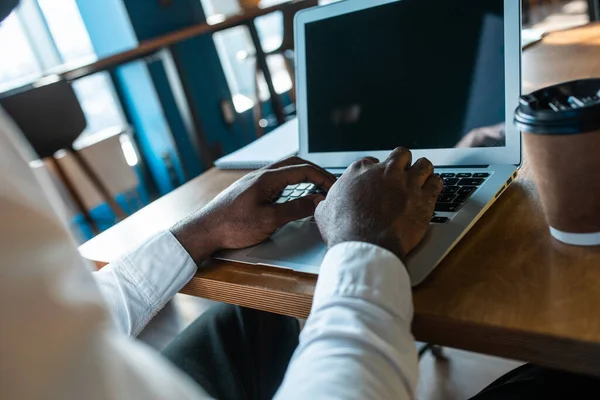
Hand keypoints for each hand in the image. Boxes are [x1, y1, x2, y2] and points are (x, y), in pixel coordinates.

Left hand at [171, 157, 335, 263]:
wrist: (204, 231)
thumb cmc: (232, 226)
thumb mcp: (269, 220)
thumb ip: (295, 209)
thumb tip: (317, 201)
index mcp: (267, 178)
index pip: (303, 169)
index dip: (323, 177)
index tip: (335, 188)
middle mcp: (260, 175)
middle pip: (294, 164)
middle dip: (315, 172)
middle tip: (328, 185)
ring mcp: (254, 182)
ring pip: (284, 171)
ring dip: (302, 176)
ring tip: (315, 189)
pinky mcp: (249, 191)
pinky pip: (275, 180)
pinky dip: (291, 184)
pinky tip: (293, 195)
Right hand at [315, 148, 442, 259]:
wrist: (366, 247)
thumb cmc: (344, 231)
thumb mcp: (324, 213)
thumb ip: (326, 202)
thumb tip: (323, 202)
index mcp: (360, 171)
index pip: (372, 162)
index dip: (375, 172)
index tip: (376, 182)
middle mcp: (385, 172)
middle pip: (400, 155)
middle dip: (401, 163)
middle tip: (401, 174)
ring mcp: (407, 183)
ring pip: (423, 164)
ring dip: (422, 170)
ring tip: (421, 177)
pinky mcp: (424, 198)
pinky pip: (437, 182)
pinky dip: (435, 185)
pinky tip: (432, 190)